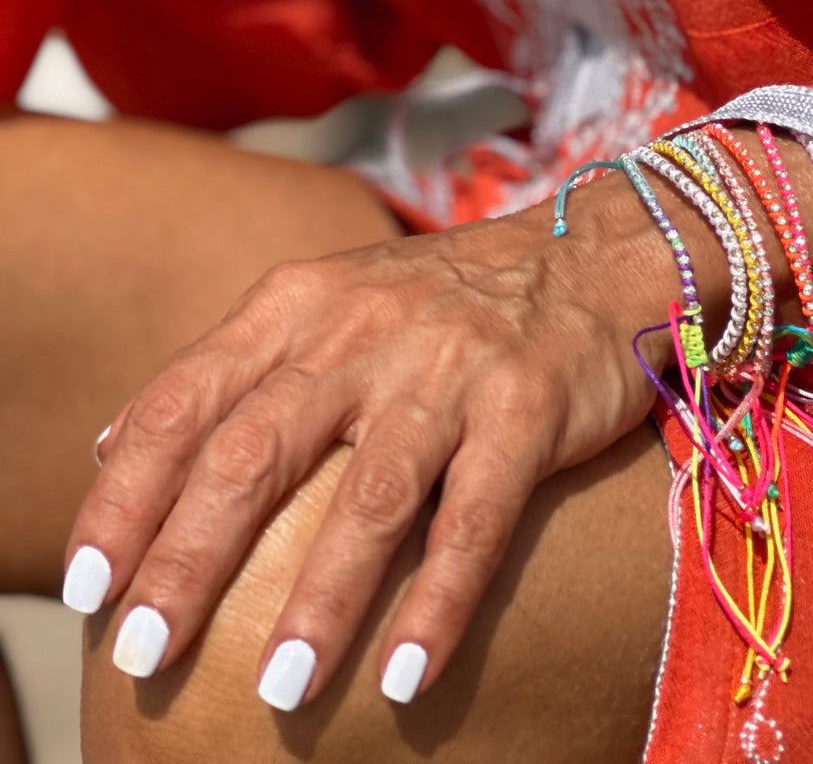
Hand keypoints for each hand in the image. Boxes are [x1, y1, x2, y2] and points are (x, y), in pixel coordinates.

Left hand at [64, 182, 682, 709]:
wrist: (588, 255)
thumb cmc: (438, 301)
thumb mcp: (321, 302)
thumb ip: (224, 369)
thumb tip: (105, 449)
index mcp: (299, 305)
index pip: (186, 399)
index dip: (128, 495)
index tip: (87, 585)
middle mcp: (364, 330)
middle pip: (258, 450)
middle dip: (193, 558)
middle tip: (145, 652)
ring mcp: (450, 368)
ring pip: (371, 494)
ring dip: (320, 599)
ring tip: (279, 694)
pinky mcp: (528, 405)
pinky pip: (478, 516)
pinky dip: (441, 599)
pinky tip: (407, 675)